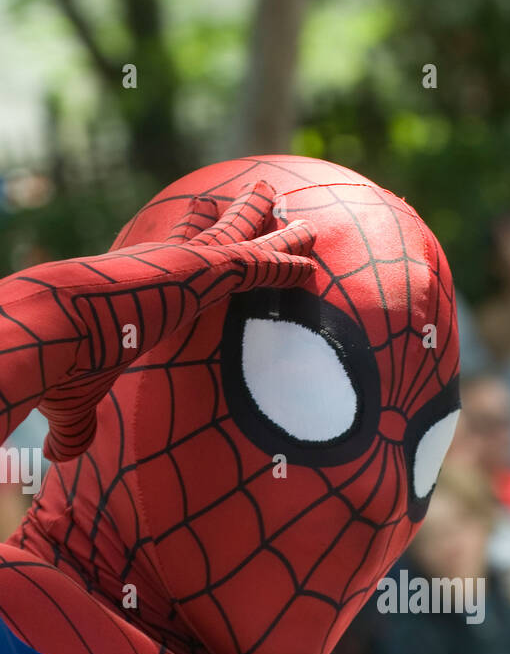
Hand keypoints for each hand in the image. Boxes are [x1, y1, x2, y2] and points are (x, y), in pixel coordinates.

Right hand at [38, 181, 315, 458]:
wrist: (53, 327)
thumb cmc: (55, 360)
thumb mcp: (72, 397)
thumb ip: (77, 424)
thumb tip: (54, 455)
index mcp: (135, 284)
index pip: (170, 252)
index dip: (189, 234)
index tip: (201, 216)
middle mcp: (162, 266)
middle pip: (214, 233)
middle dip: (242, 216)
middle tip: (266, 198)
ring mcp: (185, 266)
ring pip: (244, 239)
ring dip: (277, 232)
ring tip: (305, 221)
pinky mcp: (204, 272)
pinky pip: (258, 267)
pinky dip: (285, 265)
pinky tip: (311, 264)